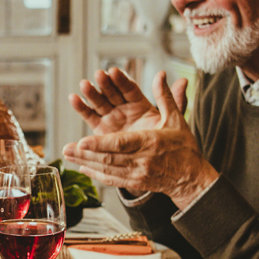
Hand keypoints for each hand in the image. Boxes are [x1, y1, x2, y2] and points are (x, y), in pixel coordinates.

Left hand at [61, 70, 217, 206]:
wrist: (192, 178)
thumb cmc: (184, 147)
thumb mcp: (176, 120)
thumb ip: (166, 97)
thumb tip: (160, 74)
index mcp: (150, 142)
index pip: (121, 143)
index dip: (100, 144)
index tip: (83, 142)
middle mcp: (142, 160)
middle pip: (109, 158)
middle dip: (86, 154)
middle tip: (66, 148)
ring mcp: (137, 175)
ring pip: (107, 169)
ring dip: (85, 162)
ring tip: (67, 155)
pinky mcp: (135, 183)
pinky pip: (112, 180)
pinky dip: (96, 174)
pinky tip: (82, 168)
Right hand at [70, 65, 174, 134]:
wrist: (151, 164)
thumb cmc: (162, 142)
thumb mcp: (172, 121)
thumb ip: (173, 101)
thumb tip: (184, 81)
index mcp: (139, 104)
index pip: (130, 89)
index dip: (122, 80)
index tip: (114, 71)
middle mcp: (123, 108)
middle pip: (113, 93)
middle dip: (105, 84)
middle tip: (98, 75)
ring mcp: (111, 118)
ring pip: (100, 103)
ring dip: (91, 93)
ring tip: (84, 85)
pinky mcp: (100, 130)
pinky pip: (90, 117)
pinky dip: (82, 108)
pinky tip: (74, 98)